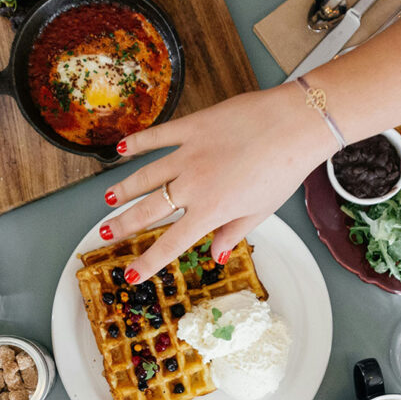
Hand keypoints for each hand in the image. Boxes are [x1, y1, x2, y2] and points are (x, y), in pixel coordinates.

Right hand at [100, 84, 336, 281]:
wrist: (295, 124)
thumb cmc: (284, 169)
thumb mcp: (261, 211)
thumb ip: (234, 233)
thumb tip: (217, 256)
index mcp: (211, 211)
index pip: (171, 243)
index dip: (148, 262)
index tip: (130, 275)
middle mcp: (193, 185)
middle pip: (148, 210)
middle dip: (123, 225)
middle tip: (105, 234)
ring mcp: (189, 154)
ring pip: (145, 175)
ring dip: (124, 188)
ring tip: (107, 199)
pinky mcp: (193, 127)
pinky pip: (158, 137)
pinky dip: (138, 143)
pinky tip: (121, 149)